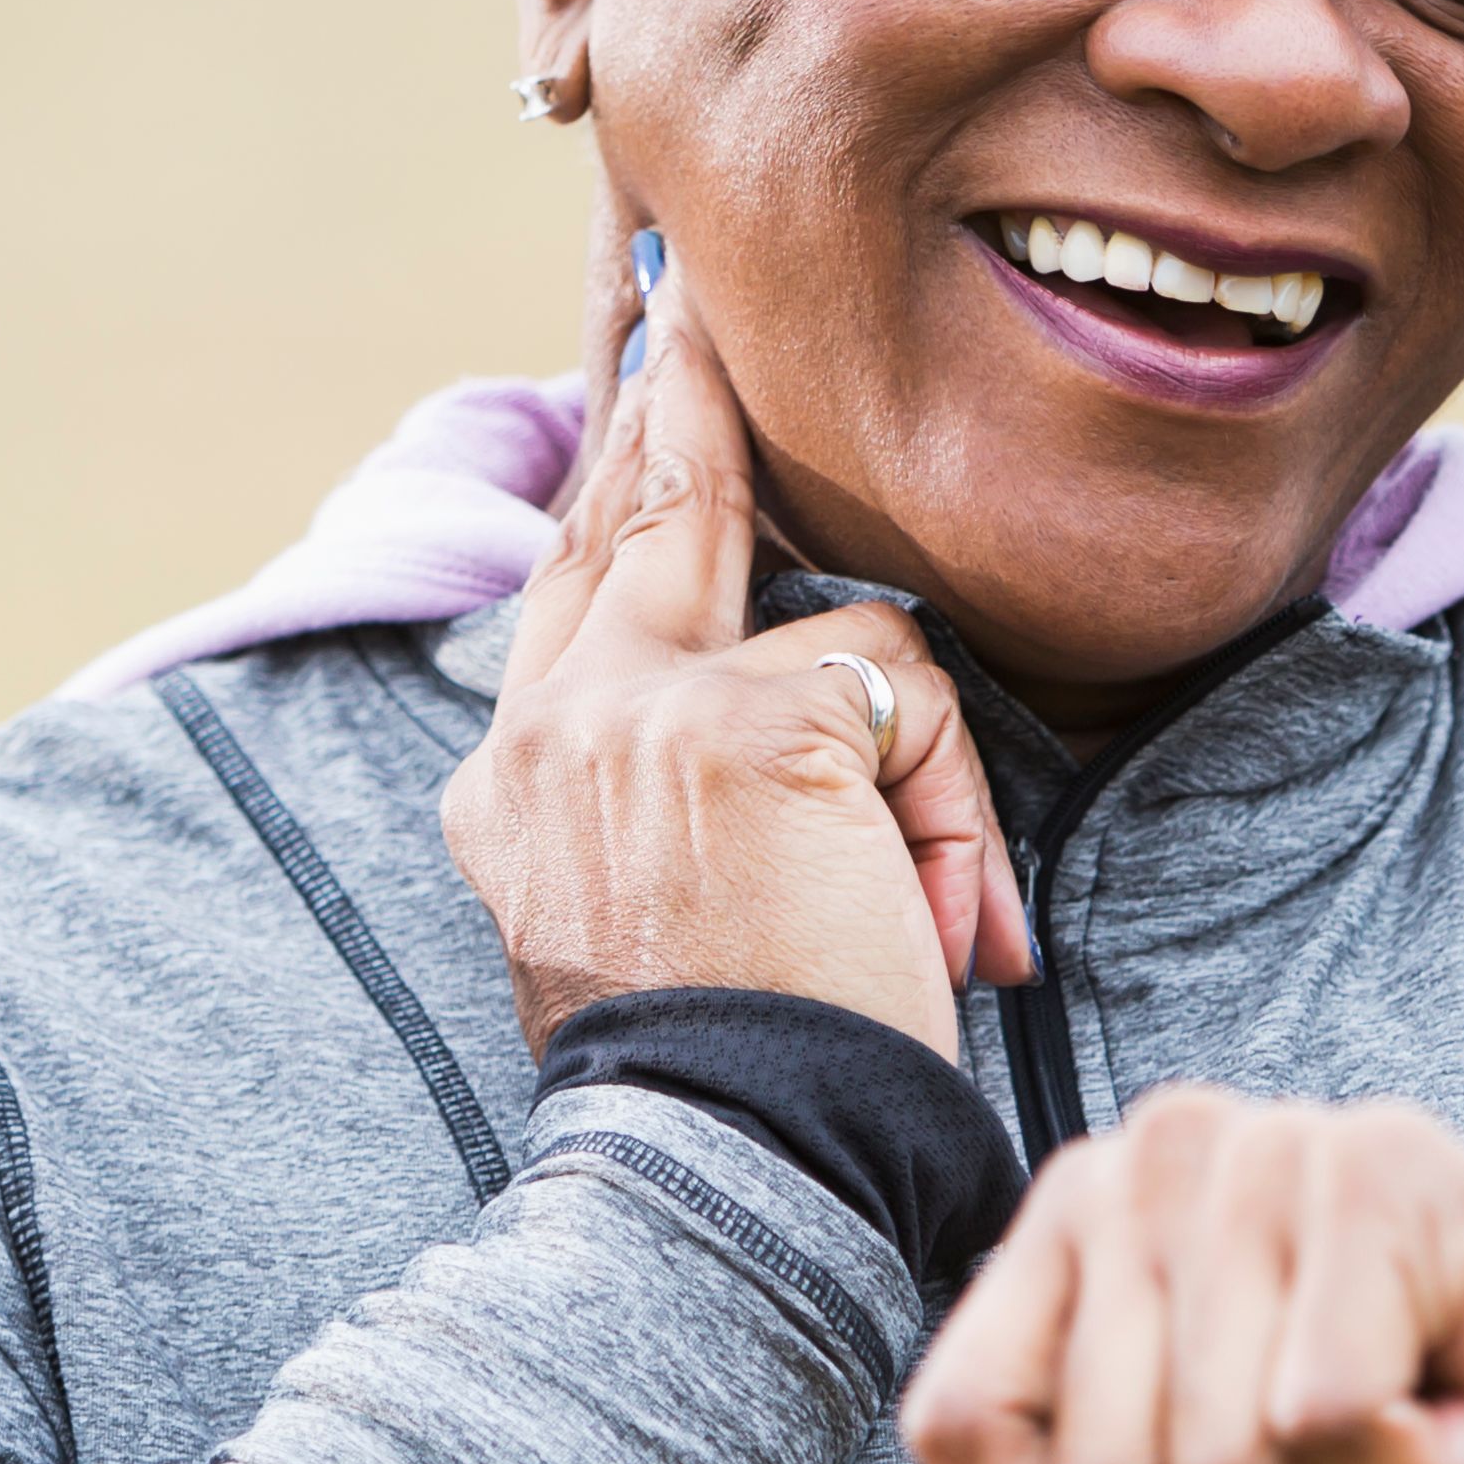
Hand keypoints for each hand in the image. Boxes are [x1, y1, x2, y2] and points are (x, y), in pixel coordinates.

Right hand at [439, 262, 1032, 1054]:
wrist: (730, 1167)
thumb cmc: (735, 1076)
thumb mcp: (654, 914)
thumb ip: (674, 782)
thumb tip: (796, 676)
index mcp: (512, 786)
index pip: (570, 581)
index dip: (614, 473)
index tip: (639, 363)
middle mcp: (552, 728)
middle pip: (643, 513)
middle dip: (682, 397)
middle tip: (692, 297)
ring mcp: (641, 712)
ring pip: (837, 632)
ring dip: (914, 771)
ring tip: (929, 912)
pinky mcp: (752, 724)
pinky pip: (911, 698)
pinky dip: (951, 814)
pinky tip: (940, 924)